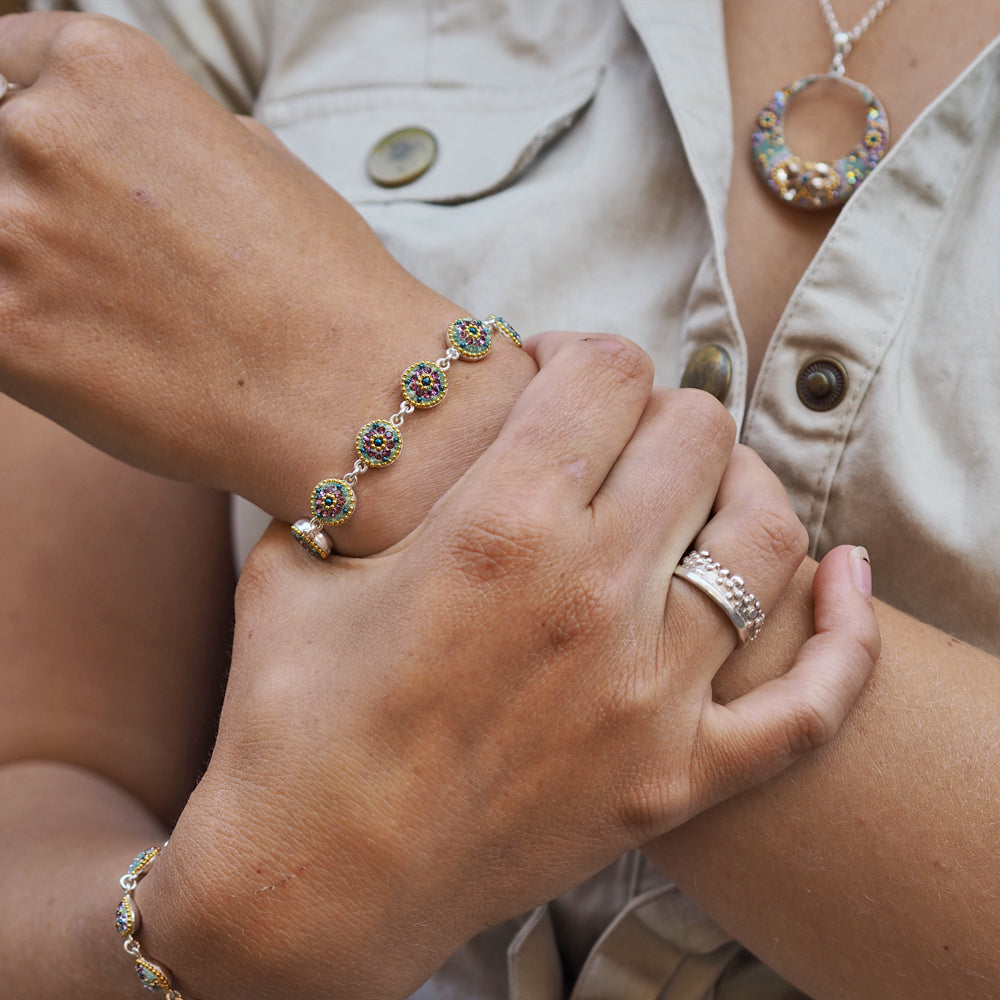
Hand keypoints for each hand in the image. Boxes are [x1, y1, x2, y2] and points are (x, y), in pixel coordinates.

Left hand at [0, 12, 534, 551]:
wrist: (348, 392)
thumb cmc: (322, 284)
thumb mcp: (255, 161)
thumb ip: (167, 137)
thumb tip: (131, 150)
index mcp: (103, 68)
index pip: (4, 64)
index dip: (31, 125)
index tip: (52, 176)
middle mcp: (39, 128)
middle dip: (33, 207)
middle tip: (99, 268)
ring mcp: (10, 229)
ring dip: (28, 275)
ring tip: (107, 322)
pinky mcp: (0, 331)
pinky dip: (23, 339)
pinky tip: (87, 360)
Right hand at [139, 332, 878, 999]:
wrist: (312, 883)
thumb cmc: (288, 724)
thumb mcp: (292, 570)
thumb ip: (344, 491)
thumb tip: (374, 452)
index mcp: (496, 524)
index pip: (607, 371)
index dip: (583, 351)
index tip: (556, 374)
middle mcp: (591, 594)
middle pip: (695, 433)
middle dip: (655, 413)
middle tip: (614, 438)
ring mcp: (650, 694)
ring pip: (767, 535)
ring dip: (742, 488)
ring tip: (700, 490)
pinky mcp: (676, 778)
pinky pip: (811, 705)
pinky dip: (847, 637)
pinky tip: (848, 579)